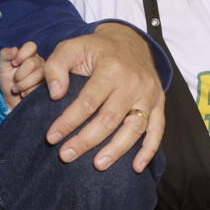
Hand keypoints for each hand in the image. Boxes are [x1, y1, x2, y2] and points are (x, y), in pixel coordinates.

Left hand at [0, 41, 44, 107]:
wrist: (10, 100)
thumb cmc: (7, 81)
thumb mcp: (2, 66)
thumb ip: (5, 55)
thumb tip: (14, 50)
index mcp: (30, 55)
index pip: (31, 46)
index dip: (21, 55)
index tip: (13, 63)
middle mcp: (40, 63)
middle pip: (32, 63)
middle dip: (19, 74)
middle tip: (15, 80)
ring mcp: (46, 75)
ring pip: (38, 75)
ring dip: (23, 84)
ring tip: (17, 89)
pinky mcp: (47, 88)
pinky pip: (40, 87)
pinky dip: (28, 92)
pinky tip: (24, 94)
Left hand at [43, 22, 163, 172]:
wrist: (130, 41)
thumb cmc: (96, 49)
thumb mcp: (71, 47)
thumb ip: (56, 67)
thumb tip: (56, 94)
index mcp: (111, 69)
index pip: (87, 102)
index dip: (68, 122)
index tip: (51, 138)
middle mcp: (133, 83)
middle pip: (109, 119)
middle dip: (86, 141)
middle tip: (66, 156)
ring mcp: (148, 95)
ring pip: (134, 128)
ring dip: (116, 150)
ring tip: (97, 165)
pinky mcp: (158, 104)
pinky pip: (157, 130)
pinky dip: (149, 150)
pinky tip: (137, 167)